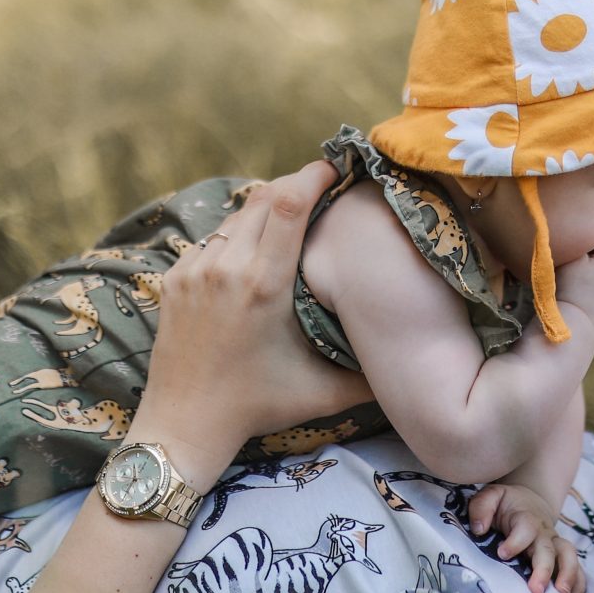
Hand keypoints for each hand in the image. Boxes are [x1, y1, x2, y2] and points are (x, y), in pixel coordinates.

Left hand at [137, 160, 368, 454]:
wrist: (185, 424)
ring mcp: (194, 270)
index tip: (335, 168)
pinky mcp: (175, 278)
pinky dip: (236, 237)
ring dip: (265, 210)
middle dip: (294, 185)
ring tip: (291, 220)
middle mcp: (226, 268)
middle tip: (322, 189)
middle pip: (264, 197)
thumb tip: (418, 358)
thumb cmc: (258, 406)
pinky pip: (211, 240)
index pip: (288, 204)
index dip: (314, 176)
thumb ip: (373, 375)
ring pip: (236, 217)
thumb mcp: (323, 392)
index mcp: (264, 285)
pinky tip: (253, 254)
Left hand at [467, 481, 582, 592]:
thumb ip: (481, 507)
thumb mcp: (491, 497)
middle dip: (545, 569)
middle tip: (536, 590)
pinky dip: (579, 581)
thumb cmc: (506, 504)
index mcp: (526, 518)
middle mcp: (544, 532)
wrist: (529, 502)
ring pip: (568, 556)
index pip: (525, 528)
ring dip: (568, 575)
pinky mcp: (561, 556)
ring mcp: (555, 544)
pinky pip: (576, 567)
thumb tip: (479, 529)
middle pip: (549, 549)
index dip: (516, 541)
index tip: (503, 554)